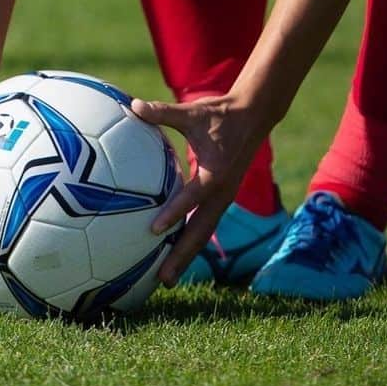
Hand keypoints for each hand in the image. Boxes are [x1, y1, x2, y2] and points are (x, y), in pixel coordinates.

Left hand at [131, 93, 266, 286]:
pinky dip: (190, 241)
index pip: (191, 198)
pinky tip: (172, 254)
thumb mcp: (192, 112)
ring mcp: (223, 199)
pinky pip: (205, 224)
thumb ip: (163, 113)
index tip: (154, 230)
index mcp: (214, 173)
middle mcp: (221, 192)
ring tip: (165, 279)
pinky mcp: (222, 199)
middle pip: (200, 232)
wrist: (253, 117)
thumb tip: (133, 105)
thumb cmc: (220, 114)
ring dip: (186, 256)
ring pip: (204, 234)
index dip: (174, 213)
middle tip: (162, 279)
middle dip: (182, 257)